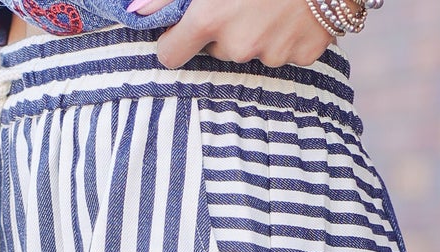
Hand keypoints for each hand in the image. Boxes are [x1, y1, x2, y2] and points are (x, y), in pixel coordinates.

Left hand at [129, 0, 334, 71]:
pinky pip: (286, 51)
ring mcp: (273, 53)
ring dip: (256, 30)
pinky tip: (293, 8)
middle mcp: (238, 45)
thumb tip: (136, 11)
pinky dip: (287, 33)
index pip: (171, 55)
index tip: (183, 25)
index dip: (175, 39)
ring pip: (252, 50)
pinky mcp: (304, 55)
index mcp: (209, 20)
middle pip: (215, 49)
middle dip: (222, 28)